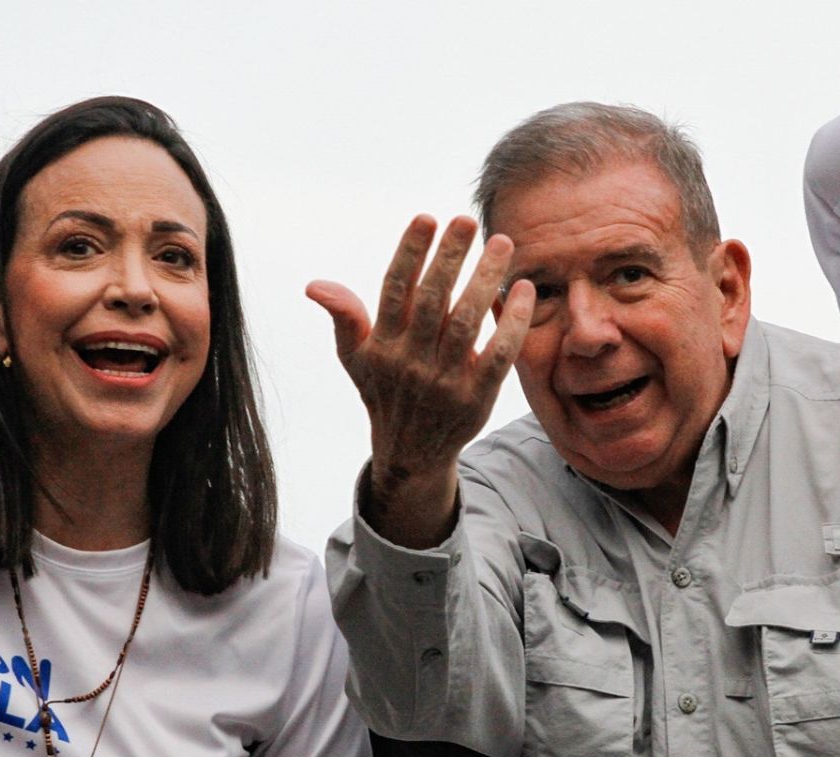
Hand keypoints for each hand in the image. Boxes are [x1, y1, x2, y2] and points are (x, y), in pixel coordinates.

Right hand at [307, 215, 533, 545]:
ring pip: (467, 322)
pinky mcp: (476, 397)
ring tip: (501, 243)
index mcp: (383, 345)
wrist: (411, 453)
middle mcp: (411, 361)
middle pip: (433, 301)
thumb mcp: (356, 358)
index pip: (395, 292)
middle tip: (468, 220)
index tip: (426, 218)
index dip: (409, 254)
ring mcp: (445, 380)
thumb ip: (344, 317)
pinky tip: (524, 289)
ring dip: (485, 279)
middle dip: (450, 258)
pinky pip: (499, 354)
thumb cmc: (385, 392)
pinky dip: (513, 322)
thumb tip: (315, 286)